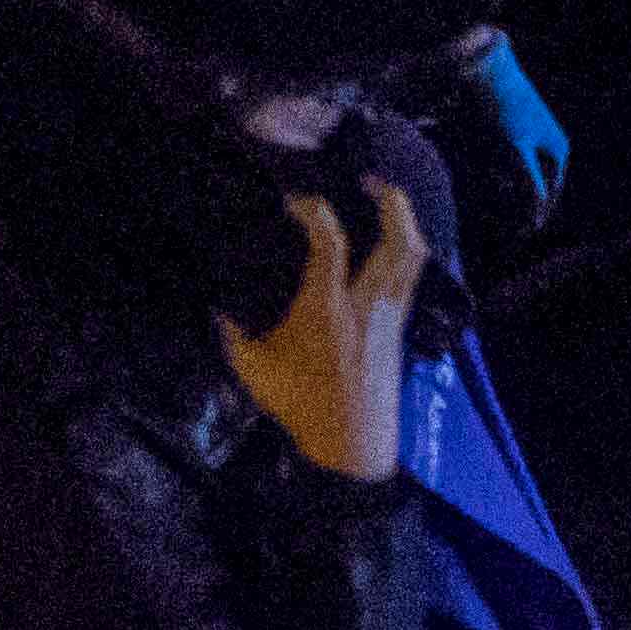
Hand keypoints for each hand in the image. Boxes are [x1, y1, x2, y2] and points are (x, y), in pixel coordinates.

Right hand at [217, 175, 430, 483]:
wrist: (352, 449)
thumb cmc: (302, 406)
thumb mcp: (253, 369)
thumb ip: (232, 331)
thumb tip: (217, 302)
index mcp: (326, 308)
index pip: (329, 240)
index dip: (312, 209)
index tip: (294, 201)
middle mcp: (366, 304)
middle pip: (398, 242)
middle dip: (390, 202)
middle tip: (369, 180)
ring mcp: (389, 317)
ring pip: (414, 259)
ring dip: (404, 223)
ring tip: (386, 202)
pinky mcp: (399, 330)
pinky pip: (410, 279)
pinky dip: (404, 253)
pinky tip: (389, 248)